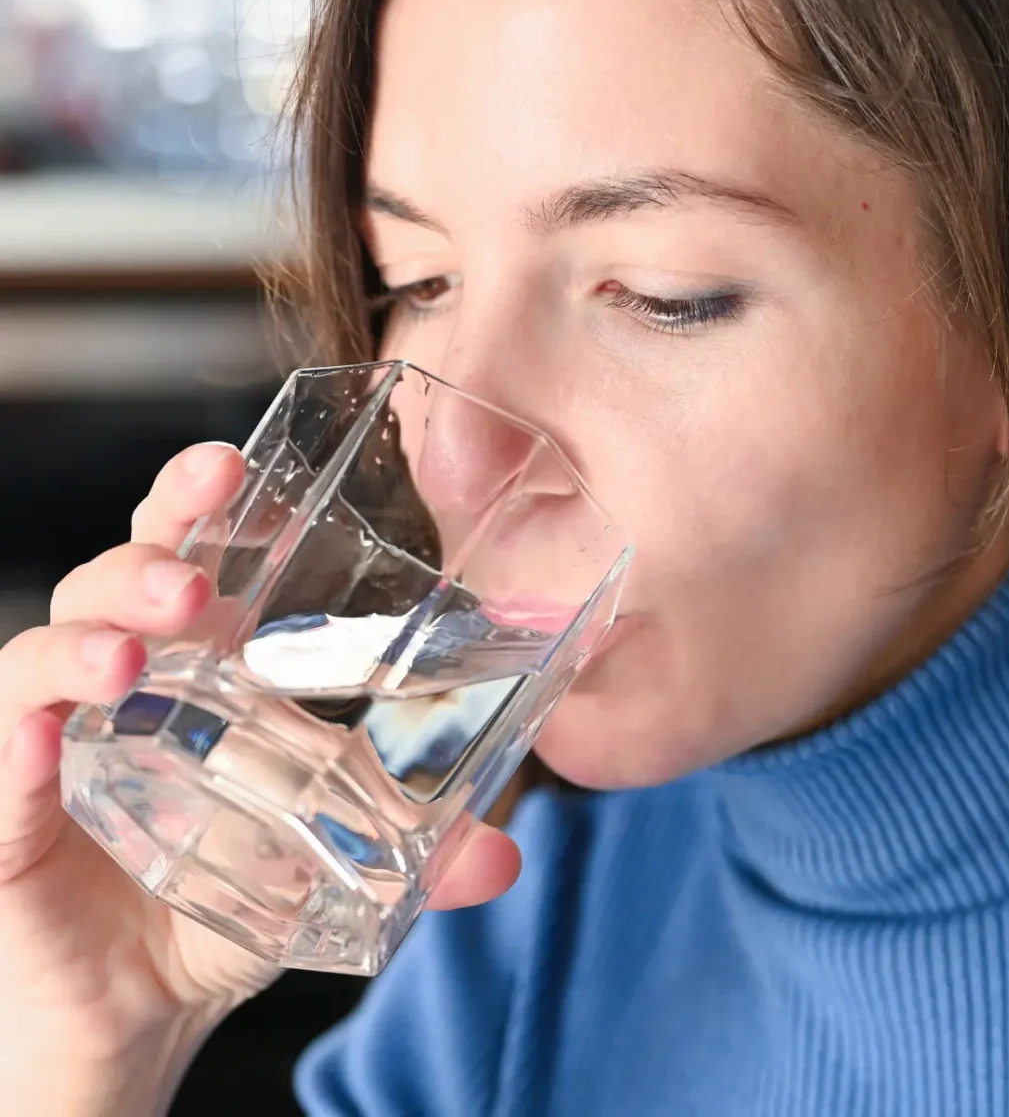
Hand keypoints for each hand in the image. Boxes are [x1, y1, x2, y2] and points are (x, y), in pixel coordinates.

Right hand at [0, 442, 520, 1110]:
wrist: (148, 1000)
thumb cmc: (224, 893)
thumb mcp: (328, 859)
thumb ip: (414, 855)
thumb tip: (502, 857)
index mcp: (203, 669)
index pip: (195, 558)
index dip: (203, 506)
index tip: (236, 464)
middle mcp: (126, 684)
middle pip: (117, 582)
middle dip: (150, 555)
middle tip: (197, 577)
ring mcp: (63, 740)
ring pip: (46, 651)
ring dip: (89, 640)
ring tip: (136, 656)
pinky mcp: (12, 812)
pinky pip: (7, 754)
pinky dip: (23, 735)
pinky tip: (49, 730)